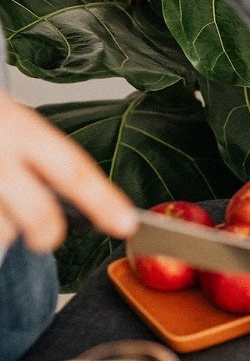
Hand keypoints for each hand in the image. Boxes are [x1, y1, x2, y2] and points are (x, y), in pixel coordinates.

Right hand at [0, 91, 136, 251]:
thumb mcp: (12, 123)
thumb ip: (37, 156)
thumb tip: (78, 202)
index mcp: (21, 128)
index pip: (72, 168)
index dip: (102, 199)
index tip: (126, 224)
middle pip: (36, 213)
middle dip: (46, 233)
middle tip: (46, 237)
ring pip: (2, 230)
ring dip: (0, 227)